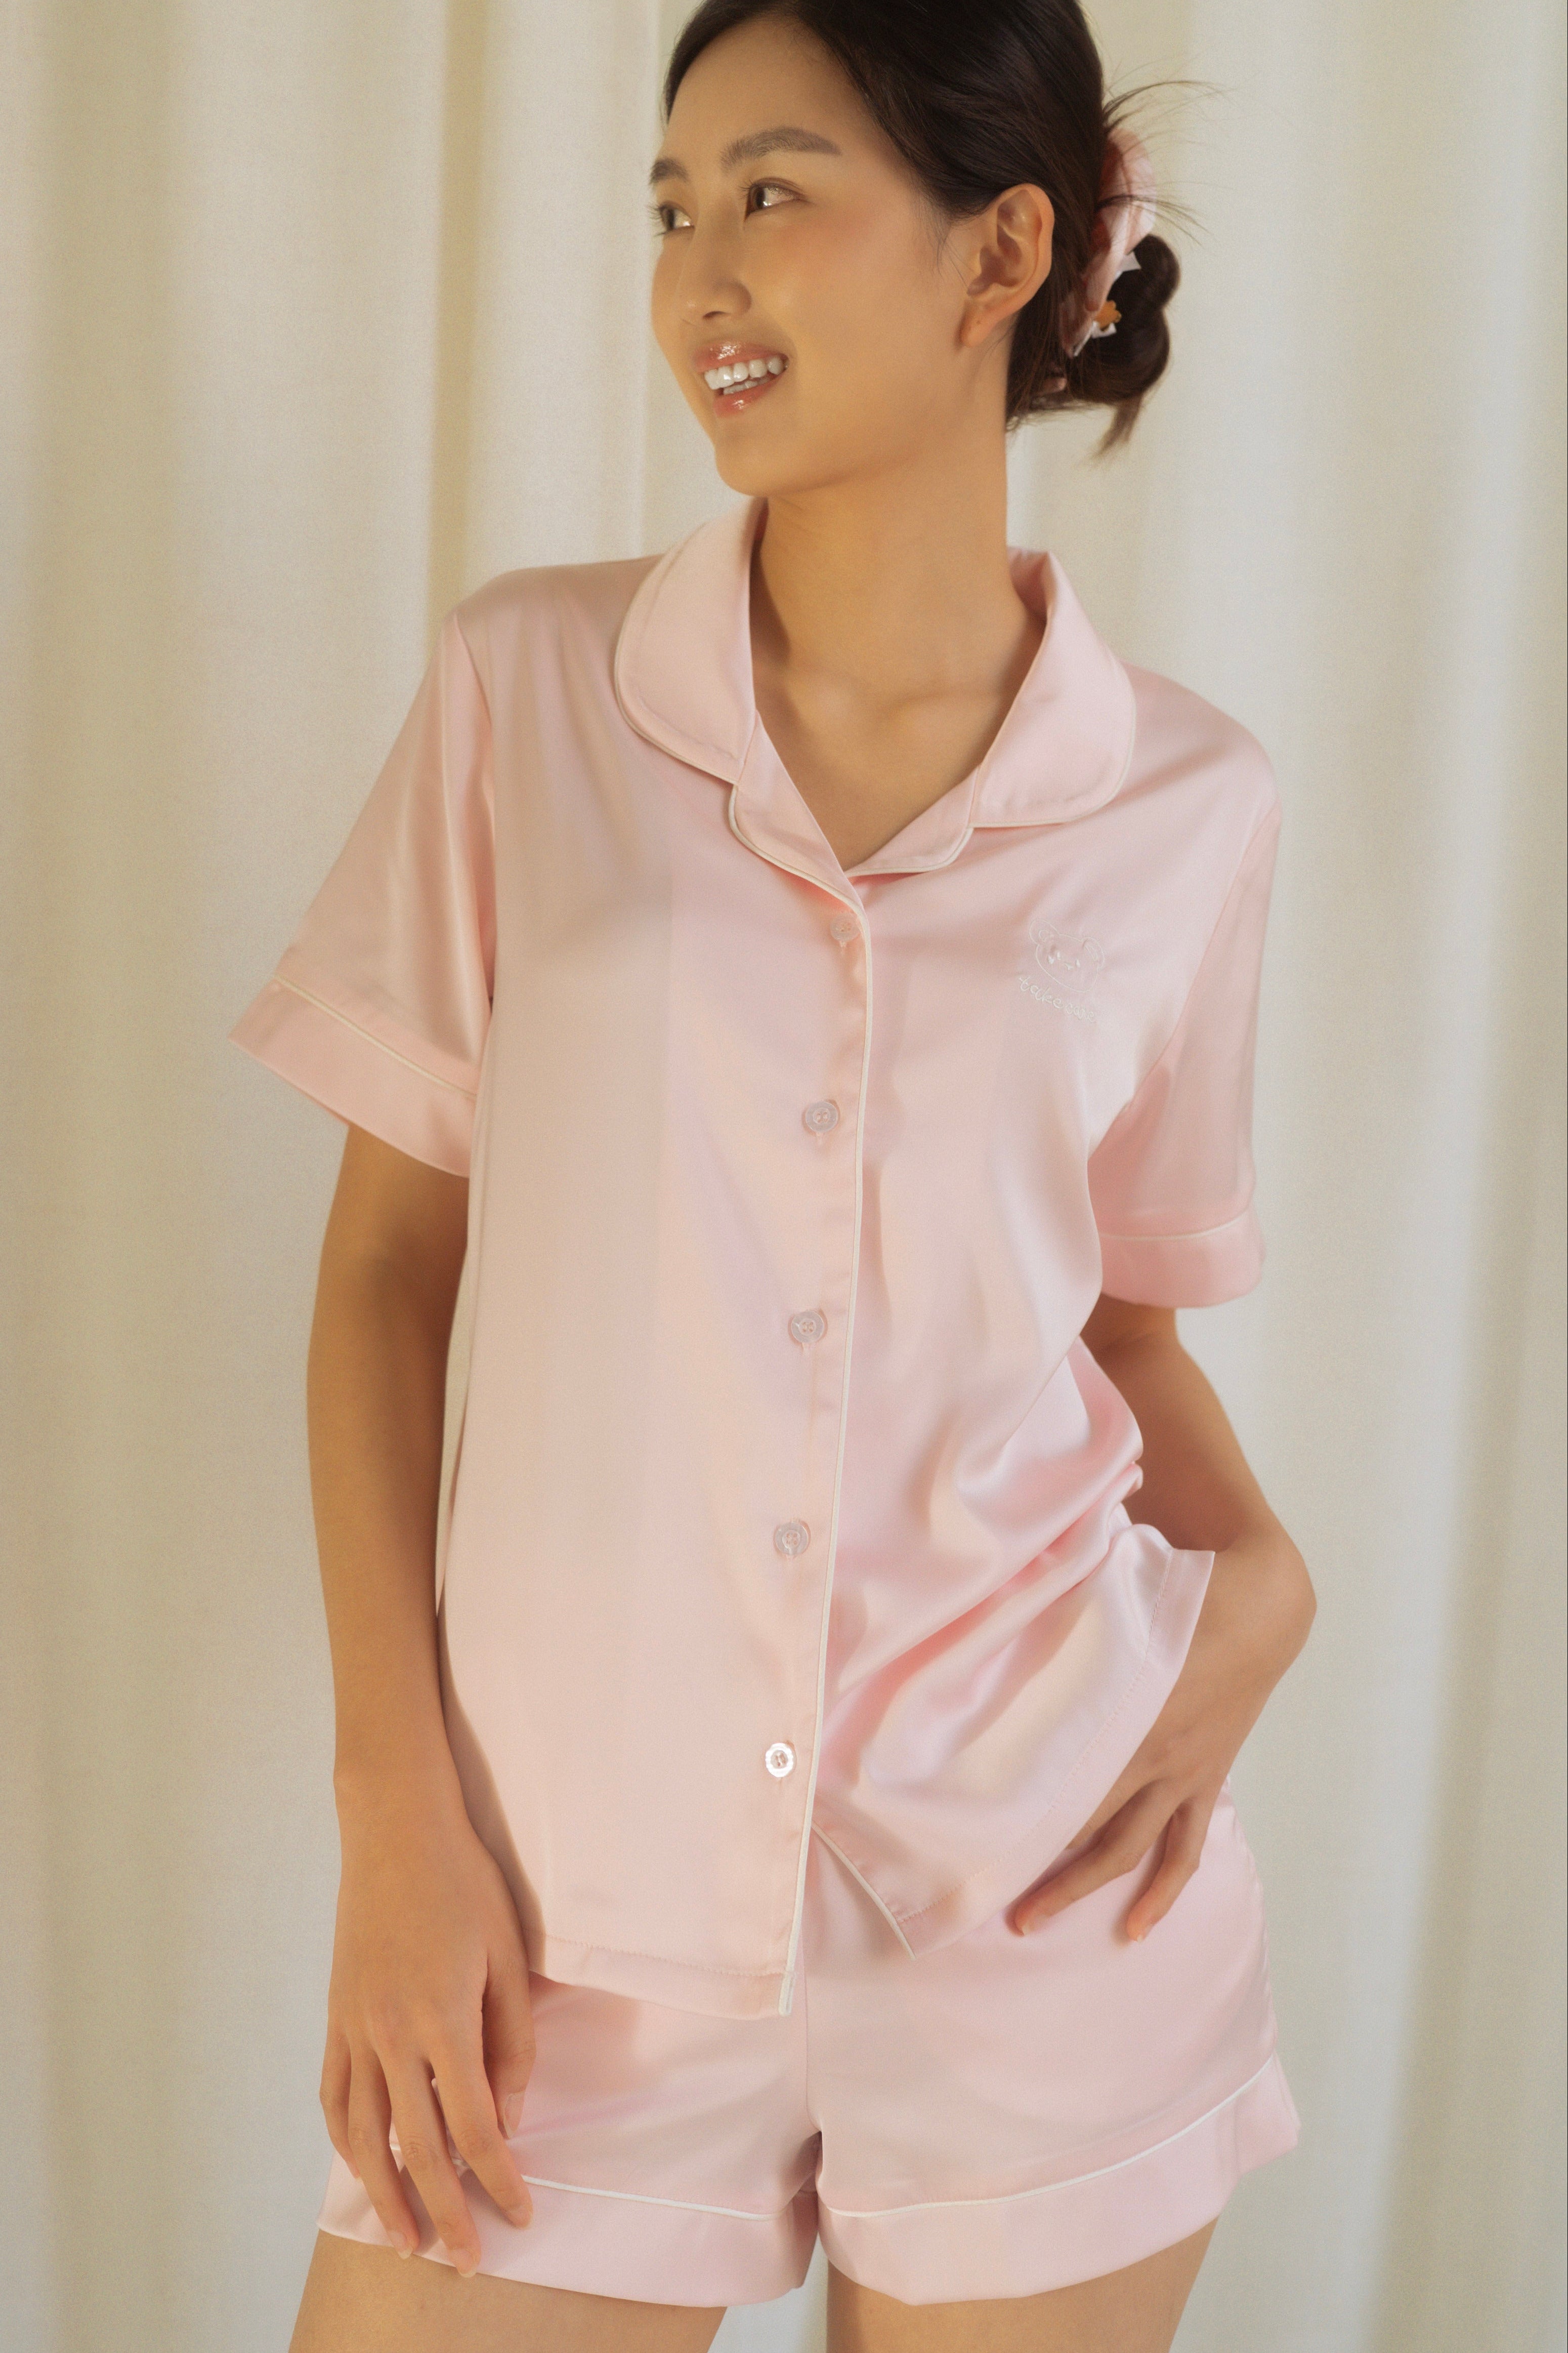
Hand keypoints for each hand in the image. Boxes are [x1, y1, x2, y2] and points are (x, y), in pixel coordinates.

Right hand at [320, 1777, 536, 2274]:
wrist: (394, 1830)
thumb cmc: (463, 1882)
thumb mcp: (507, 1952)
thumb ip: (511, 2038)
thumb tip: (510, 2113)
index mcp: (443, 2017)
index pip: (475, 2125)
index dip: (499, 2178)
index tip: (522, 2213)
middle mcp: (391, 2033)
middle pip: (416, 2148)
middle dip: (445, 2213)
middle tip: (467, 2262)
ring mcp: (354, 2027)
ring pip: (364, 2136)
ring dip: (386, 2196)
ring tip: (409, 2241)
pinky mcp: (334, 2017)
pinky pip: (334, 2097)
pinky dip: (346, 2142)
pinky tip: (362, 2168)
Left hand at [1007, 1529, 1314, 1942]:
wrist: (1263, 1609)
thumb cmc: (1177, 1593)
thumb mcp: (1112, 1606)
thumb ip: (1063, 1632)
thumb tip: (1000, 1636)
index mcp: (1121, 1705)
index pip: (1054, 1767)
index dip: (1010, 1800)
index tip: (964, 1826)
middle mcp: (1148, 1748)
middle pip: (1079, 1816)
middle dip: (1029, 1853)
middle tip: (976, 1882)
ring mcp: (1181, 1772)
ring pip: (1124, 1845)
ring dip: (1078, 1885)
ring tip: (1032, 1920)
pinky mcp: (1204, 1781)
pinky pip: (1182, 1849)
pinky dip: (1160, 1891)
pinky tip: (1135, 1929)